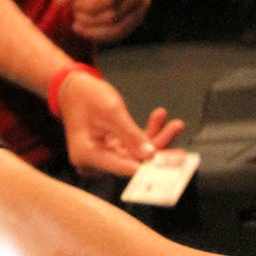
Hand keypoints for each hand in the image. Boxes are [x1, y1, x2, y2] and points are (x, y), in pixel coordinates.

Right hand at [56, 70, 182, 176]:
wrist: (73, 87)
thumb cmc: (87, 96)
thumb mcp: (111, 112)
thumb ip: (130, 135)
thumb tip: (150, 156)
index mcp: (87, 155)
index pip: (122, 167)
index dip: (148, 168)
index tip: (171, 168)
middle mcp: (94, 162)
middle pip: (133, 163)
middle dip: (159, 151)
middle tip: (181, 151)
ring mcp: (104, 156)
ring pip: (137, 154)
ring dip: (157, 139)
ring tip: (176, 124)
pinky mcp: (112, 149)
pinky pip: (134, 146)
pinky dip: (148, 133)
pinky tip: (160, 117)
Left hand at [64, 0, 150, 42]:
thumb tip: (61, 2)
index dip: (88, 6)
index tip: (74, 6)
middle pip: (113, 15)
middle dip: (90, 19)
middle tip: (74, 15)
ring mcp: (141, 3)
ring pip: (119, 28)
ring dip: (95, 30)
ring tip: (77, 24)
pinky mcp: (138, 16)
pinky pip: (121, 33)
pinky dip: (101, 35)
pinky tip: (85, 30)